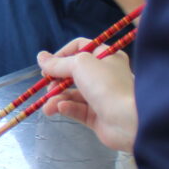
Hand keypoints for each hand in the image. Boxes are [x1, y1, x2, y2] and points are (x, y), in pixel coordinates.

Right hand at [37, 39, 137, 153]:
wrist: (127, 119)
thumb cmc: (106, 84)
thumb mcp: (80, 65)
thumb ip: (58, 63)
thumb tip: (40, 57)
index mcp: (106, 57)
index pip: (80, 48)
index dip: (62, 55)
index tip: (48, 65)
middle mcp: (105, 75)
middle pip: (73, 73)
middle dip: (57, 81)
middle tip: (48, 86)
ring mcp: (102, 96)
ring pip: (73, 94)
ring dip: (57, 98)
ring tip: (48, 107)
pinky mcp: (98, 116)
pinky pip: (78, 109)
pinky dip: (67, 108)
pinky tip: (60, 109)